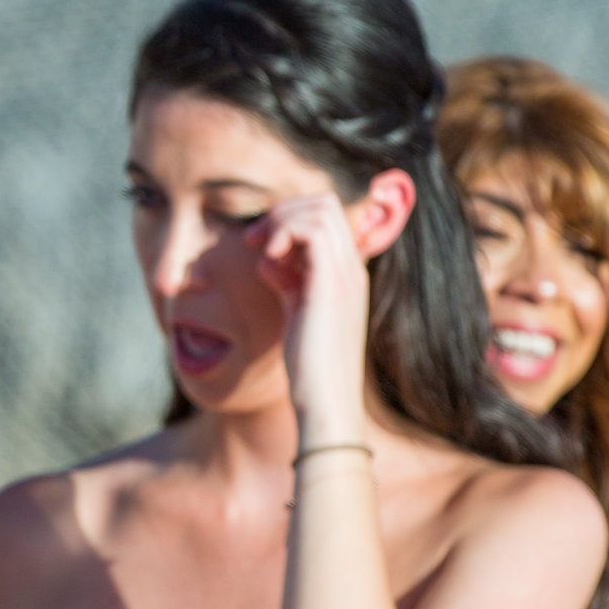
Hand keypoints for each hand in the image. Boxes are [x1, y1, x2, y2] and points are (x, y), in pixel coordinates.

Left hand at [245, 192, 372, 430]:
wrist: (326, 405)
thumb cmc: (309, 370)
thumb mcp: (296, 316)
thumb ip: (287, 284)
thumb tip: (268, 261)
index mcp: (347, 275)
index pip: (328, 217)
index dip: (290, 220)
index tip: (261, 245)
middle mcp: (352, 269)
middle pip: (326, 203)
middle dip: (284, 212)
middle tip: (256, 240)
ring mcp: (345, 275)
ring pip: (320, 209)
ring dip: (281, 221)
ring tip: (261, 249)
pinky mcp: (330, 286)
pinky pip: (311, 231)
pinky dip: (283, 235)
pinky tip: (267, 260)